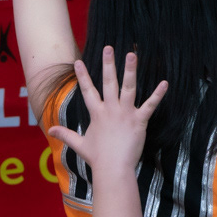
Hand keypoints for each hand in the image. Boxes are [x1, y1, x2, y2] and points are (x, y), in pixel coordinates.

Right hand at [46, 47, 166, 178]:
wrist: (112, 169)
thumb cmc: (97, 158)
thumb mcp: (79, 145)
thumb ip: (65, 135)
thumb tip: (50, 130)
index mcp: (96, 113)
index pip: (87, 91)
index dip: (82, 76)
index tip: (78, 62)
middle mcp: (110, 109)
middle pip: (108, 82)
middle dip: (108, 64)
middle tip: (109, 48)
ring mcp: (125, 113)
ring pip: (128, 88)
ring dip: (130, 70)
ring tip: (132, 54)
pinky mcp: (139, 121)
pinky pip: (150, 105)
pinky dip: (158, 95)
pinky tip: (165, 83)